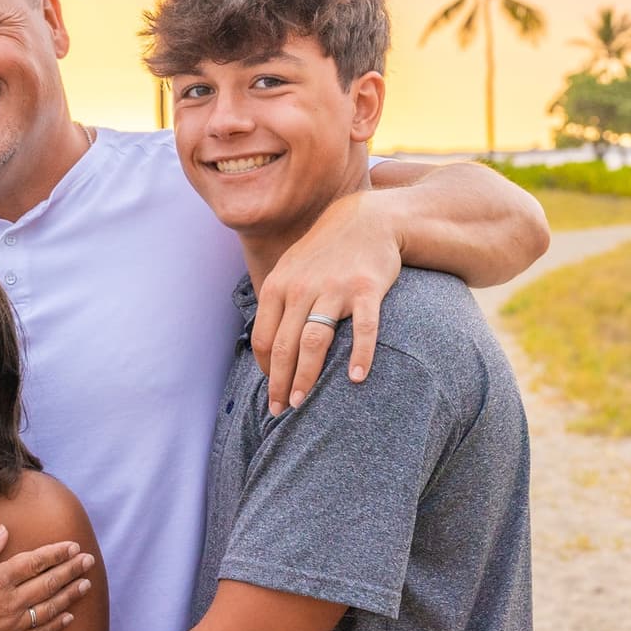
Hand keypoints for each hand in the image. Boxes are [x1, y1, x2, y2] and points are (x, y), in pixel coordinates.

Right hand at [0, 526, 92, 630]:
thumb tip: (4, 530)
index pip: (35, 561)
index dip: (57, 553)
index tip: (73, 546)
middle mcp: (11, 600)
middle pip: (49, 582)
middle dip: (71, 569)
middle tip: (88, 561)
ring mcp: (13, 623)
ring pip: (50, 607)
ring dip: (70, 594)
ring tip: (86, 584)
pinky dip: (57, 623)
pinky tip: (69, 616)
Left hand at [250, 191, 396, 415]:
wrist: (366, 220)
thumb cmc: (325, 252)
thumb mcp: (291, 270)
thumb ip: (278, 303)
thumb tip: (267, 345)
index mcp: (278, 287)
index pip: (264, 338)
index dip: (266, 369)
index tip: (272, 390)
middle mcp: (301, 289)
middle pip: (284, 346)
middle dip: (280, 383)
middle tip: (281, 410)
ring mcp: (334, 289)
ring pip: (314, 341)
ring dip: (306, 377)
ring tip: (303, 404)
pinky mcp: (366, 288)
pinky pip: (363, 327)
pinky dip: (361, 354)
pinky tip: (357, 379)